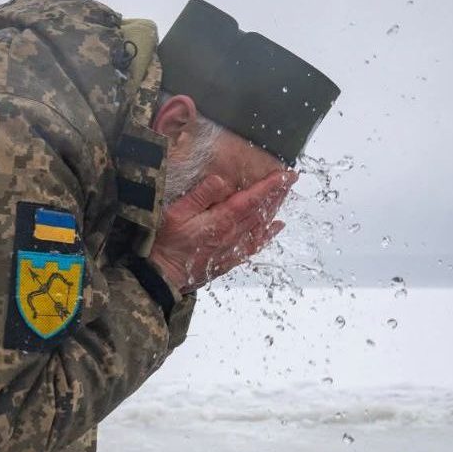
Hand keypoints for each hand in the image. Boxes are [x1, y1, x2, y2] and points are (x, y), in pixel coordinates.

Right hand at [147, 169, 296, 293]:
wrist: (162, 276)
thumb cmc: (165, 243)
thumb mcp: (176, 213)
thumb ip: (200, 196)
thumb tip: (221, 180)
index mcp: (221, 221)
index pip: (252, 200)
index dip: (270, 186)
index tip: (286, 175)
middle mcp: (232, 235)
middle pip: (261, 212)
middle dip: (277, 194)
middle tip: (290, 180)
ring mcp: (232, 249)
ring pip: (260, 227)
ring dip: (274, 210)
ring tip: (284, 196)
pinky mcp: (228, 260)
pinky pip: (254, 245)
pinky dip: (267, 234)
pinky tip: (275, 227)